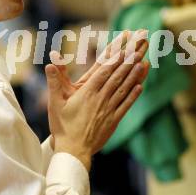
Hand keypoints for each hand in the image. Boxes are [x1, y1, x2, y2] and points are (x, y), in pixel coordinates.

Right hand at [45, 33, 148, 170]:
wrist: (73, 152)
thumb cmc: (62, 126)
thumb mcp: (54, 101)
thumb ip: (55, 80)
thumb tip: (50, 61)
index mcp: (87, 92)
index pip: (105, 68)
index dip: (116, 54)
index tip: (125, 42)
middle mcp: (101, 98)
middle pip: (118, 74)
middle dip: (130, 56)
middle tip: (141, 42)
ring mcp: (109, 109)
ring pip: (124, 87)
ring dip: (135, 72)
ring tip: (144, 59)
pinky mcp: (113, 120)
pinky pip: (126, 105)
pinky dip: (134, 94)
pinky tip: (141, 85)